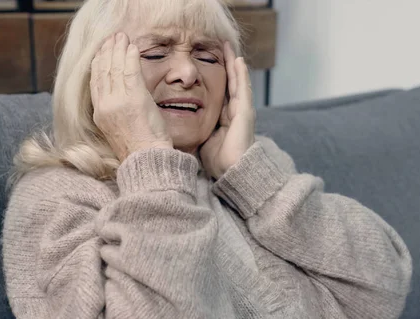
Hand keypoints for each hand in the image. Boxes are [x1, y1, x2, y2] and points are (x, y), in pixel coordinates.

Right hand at [90, 32, 171, 161]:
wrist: (146, 160)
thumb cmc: (137, 149)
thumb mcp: (118, 129)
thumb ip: (115, 111)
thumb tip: (121, 98)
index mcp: (100, 114)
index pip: (95, 82)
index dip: (98, 63)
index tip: (101, 51)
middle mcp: (106, 105)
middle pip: (103, 71)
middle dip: (107, 51)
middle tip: (112, 38)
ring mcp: (119, 101)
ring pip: (116, 69)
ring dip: (119, 49)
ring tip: (122, 37)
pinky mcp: (135, 99)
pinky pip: (131, 72)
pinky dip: (131, 58)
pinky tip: (133, 48)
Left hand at [200, 42, 255, 178]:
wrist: (231, 171)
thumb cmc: (216, 159)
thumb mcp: (201, 137)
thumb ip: (194, 126)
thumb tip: (174, 121)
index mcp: (224, 116)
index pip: (219, 90)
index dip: (215, 75)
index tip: (206, 60)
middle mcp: (235, 111)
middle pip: (230, 82)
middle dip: (226, 64)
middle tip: (220, 46)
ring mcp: (242, 110)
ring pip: (238, 81)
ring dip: (234, 64)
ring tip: (229, 47)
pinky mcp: (246, 112)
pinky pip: (243, 89)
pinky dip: (241, 74)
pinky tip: (237, 60)